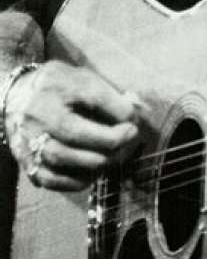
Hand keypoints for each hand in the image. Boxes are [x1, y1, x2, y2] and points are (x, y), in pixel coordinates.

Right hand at [5, 60, 140, 191]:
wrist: (16, 97)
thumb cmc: (62, 87)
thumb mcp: (83, 77)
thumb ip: (110, 93)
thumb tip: (138, 112)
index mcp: (57, 83)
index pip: (94, 97)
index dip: (121, 110)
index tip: (135, 117)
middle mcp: (39, 111)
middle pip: (76, 132)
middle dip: (112, 139)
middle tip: (131, 136)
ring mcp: (29, 137)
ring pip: (64, 157)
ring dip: (98, 160)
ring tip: (116, 155)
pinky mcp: (25, 160)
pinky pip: (51, 178)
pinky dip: (76, 180)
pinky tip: (94, 172)